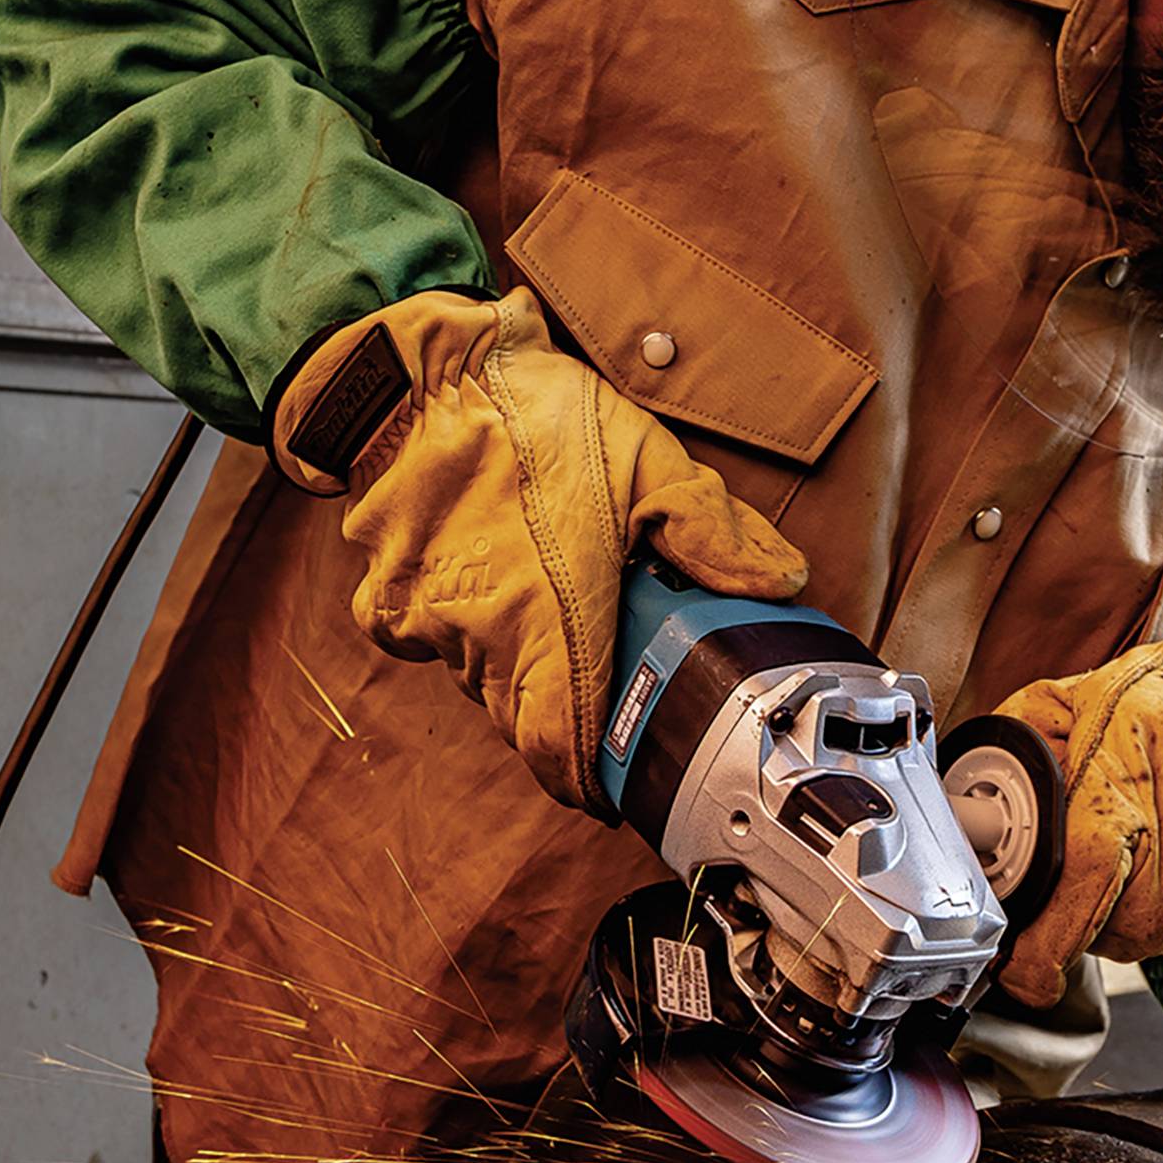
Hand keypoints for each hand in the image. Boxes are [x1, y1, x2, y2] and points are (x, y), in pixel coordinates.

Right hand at [271, 286, 806, 812]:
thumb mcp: (642, 456)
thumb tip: (778, 583)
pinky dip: (458, 621)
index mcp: (549, 624)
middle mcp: (479, 640)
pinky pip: (429, 637)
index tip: (606, 787)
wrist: (412, 375)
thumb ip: (711, 528)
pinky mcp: (384, 599)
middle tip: (594, 672)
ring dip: (511, 659)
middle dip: (557, 707)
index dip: (583, 781)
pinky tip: (484, 570)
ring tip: (544, 602)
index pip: (558, 750)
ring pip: (478, 674)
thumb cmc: (529, 414)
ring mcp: (425, 623)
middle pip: (521, 715)